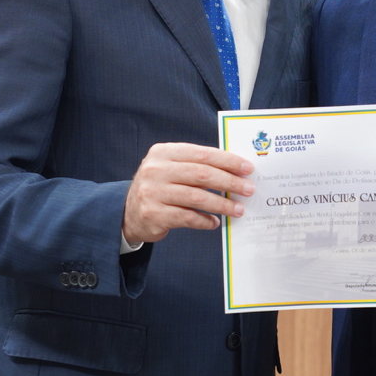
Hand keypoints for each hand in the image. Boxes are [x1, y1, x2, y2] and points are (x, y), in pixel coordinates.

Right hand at [122, 143, 254, 244]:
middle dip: (229, 182)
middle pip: (202, 174)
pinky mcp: (153, 214)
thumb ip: (196, 165)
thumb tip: (234, 170)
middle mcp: (156, 170)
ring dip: (221, 204)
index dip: (227, 161)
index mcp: (164, 152)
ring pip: (197, 197)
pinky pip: (187, 218)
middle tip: (248, 189)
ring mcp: (153, 192)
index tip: (247, 168)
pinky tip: (214, 222)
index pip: (202, 154)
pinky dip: (204, 221)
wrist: (128, 212)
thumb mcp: (171, 168)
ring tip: (237, 209)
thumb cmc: (160, 187)